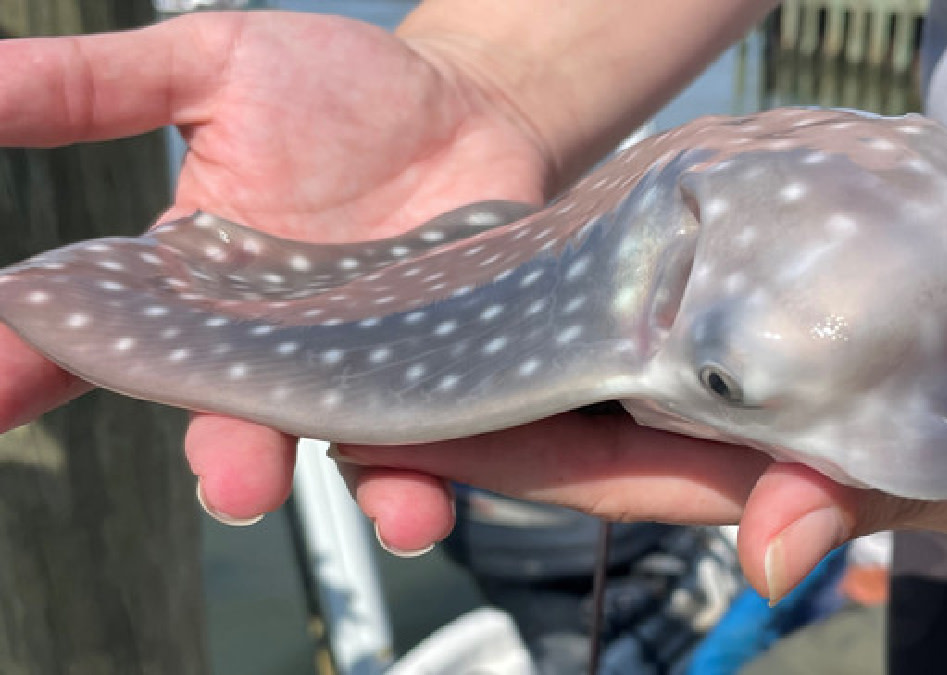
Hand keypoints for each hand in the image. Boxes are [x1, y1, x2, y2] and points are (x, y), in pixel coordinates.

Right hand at [0, 11, 551, 523]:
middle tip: (235, 483)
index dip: (28, 368)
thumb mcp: (214, 65)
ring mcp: (357, 365)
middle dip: (230, 457)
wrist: (473, 104)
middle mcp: (268, 342)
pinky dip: (432, 474)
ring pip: (340, 448)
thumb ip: (96, 87)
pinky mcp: (439, 373)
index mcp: (194, 279)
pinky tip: (433, 497)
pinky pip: (435, 441)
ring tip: (381, 512)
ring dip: (356, 487)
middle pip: (231, 416)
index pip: (96, 334)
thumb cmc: (341, 89)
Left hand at [336, 274, 946, 600]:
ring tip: (408, 311)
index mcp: (773, 462)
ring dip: (519, 340)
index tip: (391, 433)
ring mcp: (762, 358)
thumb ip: (872, 493)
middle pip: (581, 412)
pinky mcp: (785, 300)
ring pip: (616, 352)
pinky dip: (608, 277)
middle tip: (348, 370)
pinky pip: (677, 291)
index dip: (496, 454)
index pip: (606, 464)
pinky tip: (540, 249)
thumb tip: (777, 558)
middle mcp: (748, 415)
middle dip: (471, 404)